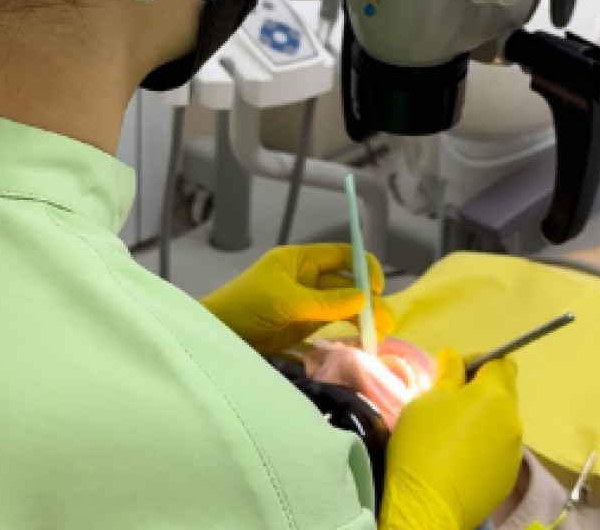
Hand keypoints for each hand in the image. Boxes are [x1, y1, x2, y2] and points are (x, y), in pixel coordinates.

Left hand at [200, 243, 394, 355]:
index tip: (376, 288)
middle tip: (384, 325)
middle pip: (348, 283)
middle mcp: (307, 279)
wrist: (215, 336)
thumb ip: (324, 301)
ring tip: (379, 338)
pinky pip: (334, 326)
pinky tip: (362, 345)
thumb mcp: (284, 300)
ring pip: (345, 306)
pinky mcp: (303, 328)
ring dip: (364, 319)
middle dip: (369, 300)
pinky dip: (350, 334)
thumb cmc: (243, 306)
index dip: (364, 268)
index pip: (342, 255)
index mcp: (300, 260)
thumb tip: (364, 298)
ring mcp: (306, 304)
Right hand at [379, 348, 522, 529]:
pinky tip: (458, 457)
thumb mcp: (428, 399)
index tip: (453, 373)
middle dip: (478, 391)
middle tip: (447, 401)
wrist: (428, 505)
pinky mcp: (508, 477)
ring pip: (500, 422)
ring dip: (481, 418)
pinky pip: (498, 448)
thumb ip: (448, 375)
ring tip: (451, 432)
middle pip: (503, 393)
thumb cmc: (423, 441)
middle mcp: (514, 421)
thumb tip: (455, 356)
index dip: (478, 361)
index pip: (501, 363)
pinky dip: (482, 444)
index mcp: (495, 396)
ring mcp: (514, 452)